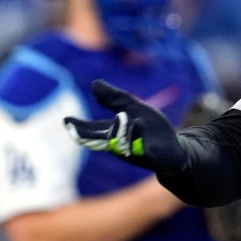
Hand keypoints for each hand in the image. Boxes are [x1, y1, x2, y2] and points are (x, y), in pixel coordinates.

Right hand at [63, 79, 187, 173]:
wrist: (174, 146)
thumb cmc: (150, 128)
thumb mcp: (134, 107)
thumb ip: (115, 98)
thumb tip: (94, 83)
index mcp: (113, 132)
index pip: (92, 129)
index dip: (79, 126)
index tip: (66, 120)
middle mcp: (118, 144)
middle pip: (99, 140)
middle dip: (87, 135)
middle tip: (75, 127)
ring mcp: (132, 152)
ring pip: (119, 143)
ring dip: (118, 130)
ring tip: (121, 117)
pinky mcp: (147, 156)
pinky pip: (139, 147)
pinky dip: (137, 134)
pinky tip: (139, 121)